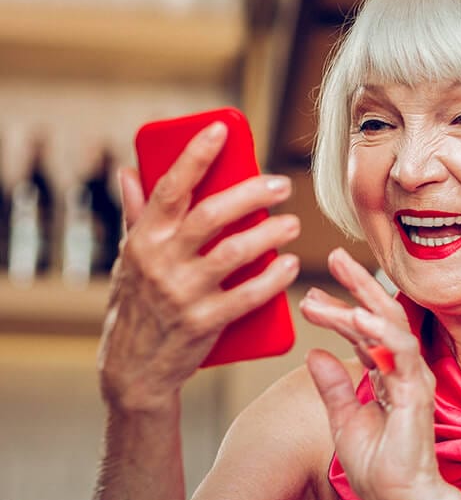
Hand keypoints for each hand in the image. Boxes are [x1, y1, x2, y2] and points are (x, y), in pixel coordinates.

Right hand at [98, 121, 300, 411]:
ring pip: (235, 253)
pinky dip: (273, 278)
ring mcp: (183, 293)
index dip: (196, 154)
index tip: (221, 129)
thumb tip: (130, 170)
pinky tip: (291, 264)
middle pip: (211, 215)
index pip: (170, 186)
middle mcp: (160, 262)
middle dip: (251, 194)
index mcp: (143, 239)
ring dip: (270, 234)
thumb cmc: (137, 305)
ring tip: (292, 224)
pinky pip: (247, 296)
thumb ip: (136, 215)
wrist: (135, 370)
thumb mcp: (129, 259)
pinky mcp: (205, 323)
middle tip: (281, 185)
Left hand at [302, 249, 459, 499]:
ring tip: (338, 273)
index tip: (309, 295)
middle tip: (333, 256)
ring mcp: (412, 379)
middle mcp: (402, 372)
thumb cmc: (381, 470)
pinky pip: (399, 352)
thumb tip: (313, 353)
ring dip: (364, 297)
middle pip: (382, 316)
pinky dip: (379, 331)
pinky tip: (357, 314)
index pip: (363, 333)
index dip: (338, 310)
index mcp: (386, 377)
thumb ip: (333, 388)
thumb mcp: (344, 423)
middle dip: (358, 285)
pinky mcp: (415, 392)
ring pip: (390, 325)